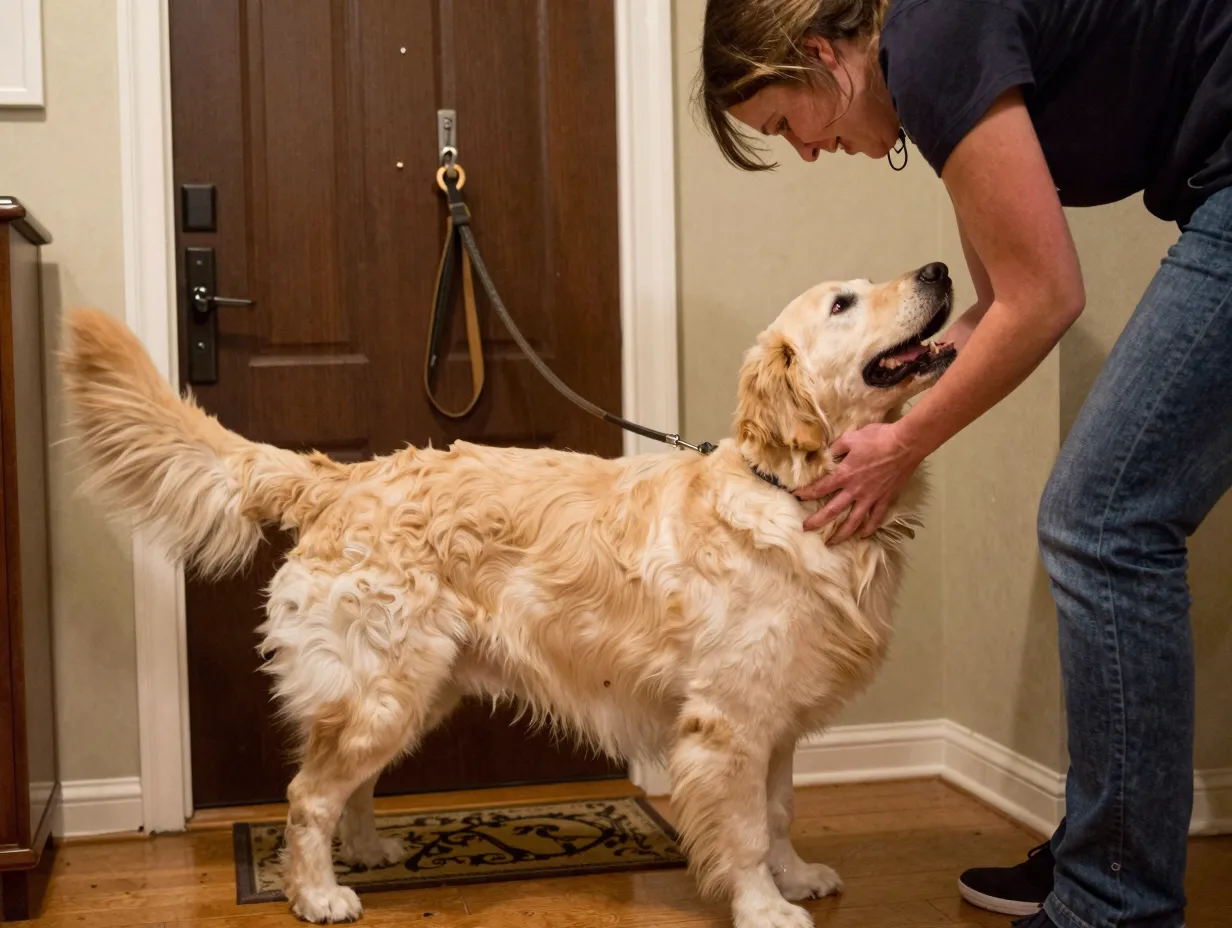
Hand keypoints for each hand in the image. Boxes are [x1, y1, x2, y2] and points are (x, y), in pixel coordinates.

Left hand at [796, 421, 923, 541]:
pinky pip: (876, 518)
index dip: (806, 493)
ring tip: (832, 542)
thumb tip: (826, 454)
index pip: (819, 488)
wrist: (905, 444)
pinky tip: (863, 535)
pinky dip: (869, 528)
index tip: (796, 497)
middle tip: (806, 528)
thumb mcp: (851, 438)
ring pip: (853, 521)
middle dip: (817, 521)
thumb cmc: (877, 438)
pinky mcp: (885, 499)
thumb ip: (836, 448)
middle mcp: (855, 490)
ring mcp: (871, 497)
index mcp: (844, 474)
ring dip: (841, 534)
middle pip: (832, 510)